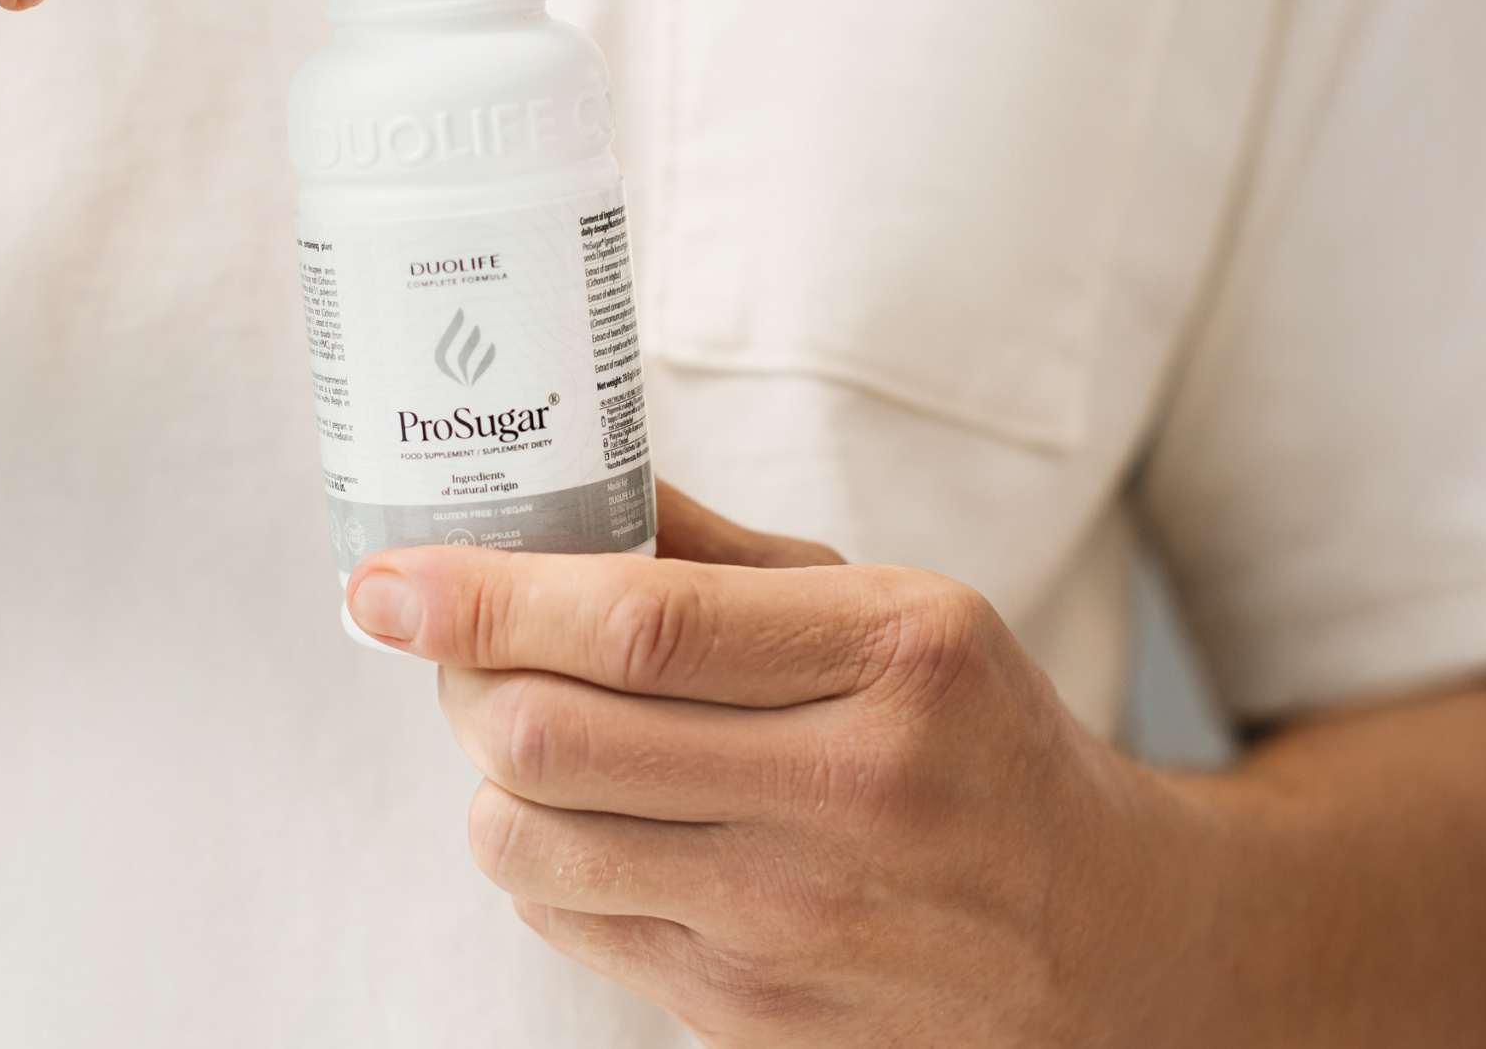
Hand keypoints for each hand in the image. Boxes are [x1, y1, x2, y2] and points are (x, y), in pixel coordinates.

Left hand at [344, 483, 1215, 1047]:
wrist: (1099, 940)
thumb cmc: (975, 744)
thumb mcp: (897, 611)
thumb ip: (722, 557)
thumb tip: (565, 488)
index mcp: (893, 657)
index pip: (634, 624)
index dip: (482, 597)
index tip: (387, 579)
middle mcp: (847, 792)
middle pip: (548, 737)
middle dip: (462, 677)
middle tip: (459, 641)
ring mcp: (792, 923)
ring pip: (526, 840)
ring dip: (490, 775)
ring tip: (537, 733)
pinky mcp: (746, 1014)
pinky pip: (561, 920)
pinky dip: (539, 855)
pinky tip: (599, 818)